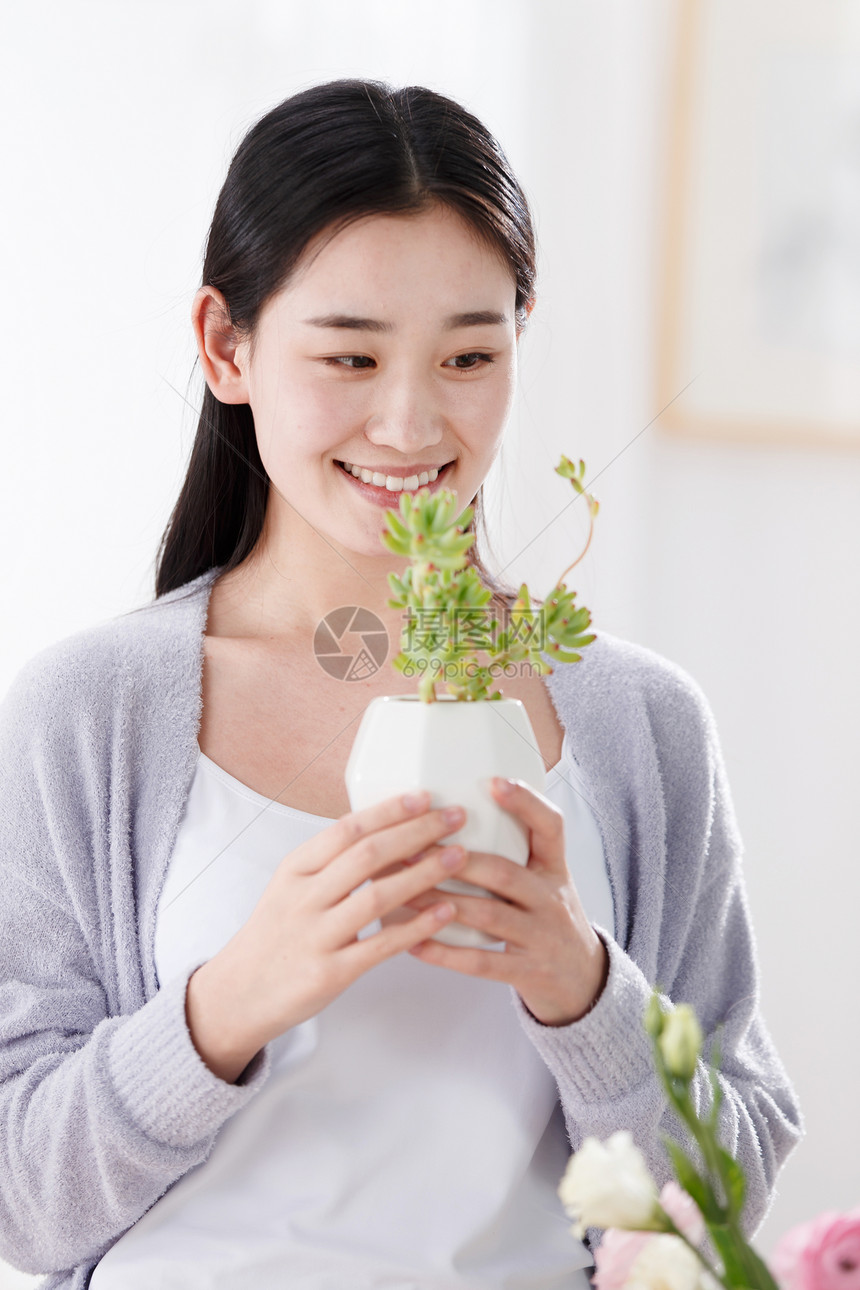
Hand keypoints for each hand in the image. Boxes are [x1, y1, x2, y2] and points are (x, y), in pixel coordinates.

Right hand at [186, 792, 468, 1080]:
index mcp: (295, 869)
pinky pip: (380, 946)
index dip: (389, 811)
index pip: (347, 828)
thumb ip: (330, 862)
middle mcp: (303, 898)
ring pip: (377, 897)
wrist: (240, 994)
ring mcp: (316, 936)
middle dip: (416, 832)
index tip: (425, 797)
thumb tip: (385, 829)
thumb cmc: (275, 934)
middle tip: (455, 817)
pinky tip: (445, 912)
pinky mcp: (330, 973)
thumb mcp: (290, 887)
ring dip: (424, 873)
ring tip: (459, 856)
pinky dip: (416, 927)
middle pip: (367, 855)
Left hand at [404, 778, 608, 1026]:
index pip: (551, 827)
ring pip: (489, 916)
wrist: (581, 978)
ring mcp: (541, 937)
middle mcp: (551, 899)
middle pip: (505, 873)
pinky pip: (482, 962)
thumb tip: (455, 814)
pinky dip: (446, 953)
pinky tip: (415, 943)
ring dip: (441, 903)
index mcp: (554, 868)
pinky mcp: (528, 972)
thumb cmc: (547, 918)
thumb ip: (514, 851)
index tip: (493, 783)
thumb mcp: (545, 879)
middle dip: (457, 861)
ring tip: (402, 893)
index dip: (526, 803)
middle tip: (413, 850)